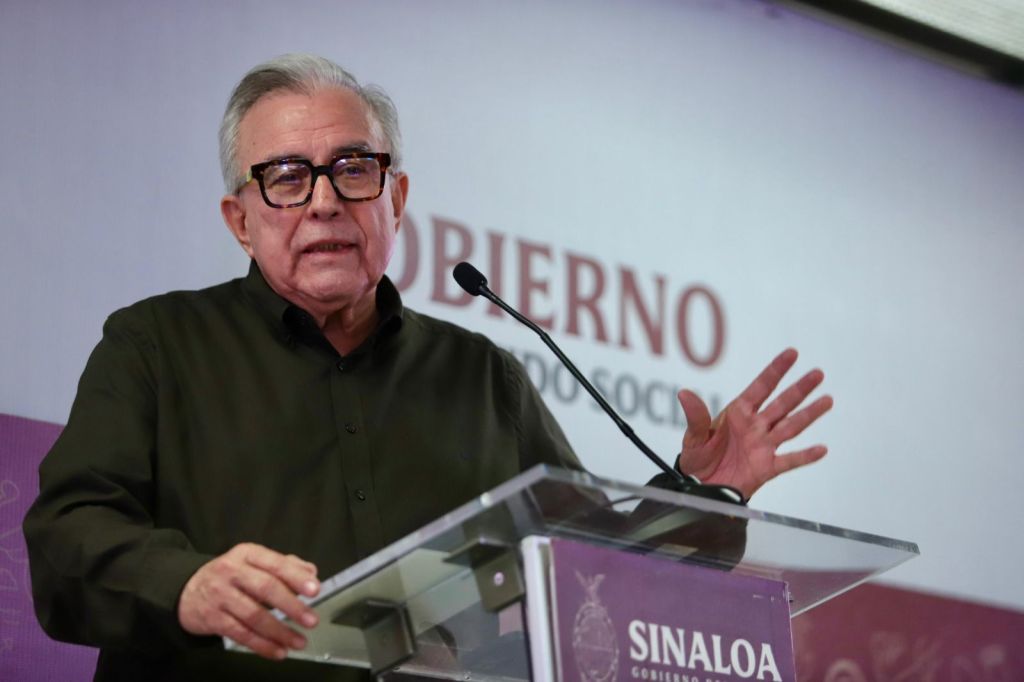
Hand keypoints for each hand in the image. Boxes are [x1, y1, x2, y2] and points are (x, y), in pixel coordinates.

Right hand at [177, 542, 320, 659]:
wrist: (187, 591)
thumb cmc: (229, 576)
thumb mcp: (253, 562)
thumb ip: (284, 565)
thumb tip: (311, 573)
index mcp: (247, 554)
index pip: (275, 564)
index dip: (296, 577)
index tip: (314, 589)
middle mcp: (232, 572)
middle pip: (265, 588)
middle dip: (291, 606)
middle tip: (310, 619)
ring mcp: (220, 595)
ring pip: (254, 615)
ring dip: (280, 631)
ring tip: (298, 641)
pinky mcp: (213, 619)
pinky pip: (241, 634)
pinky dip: (262, 645)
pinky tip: (278, 651)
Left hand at [677, 348, 832, 499]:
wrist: (701, 486)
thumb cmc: (698, 458)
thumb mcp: (694, 438)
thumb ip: (696, 417)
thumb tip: (684, 394)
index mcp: (739, 413)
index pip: (760, 388)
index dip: (776, 370)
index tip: (792, 353)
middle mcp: (756, 426)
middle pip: (782, 404)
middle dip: (799, 389)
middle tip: (817, 373)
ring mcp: (764, 446)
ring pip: (791, 427)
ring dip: (809, 414)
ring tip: (827, 400)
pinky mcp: (767, 468)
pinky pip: (789, 461)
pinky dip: (805, 456)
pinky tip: (821, 449)